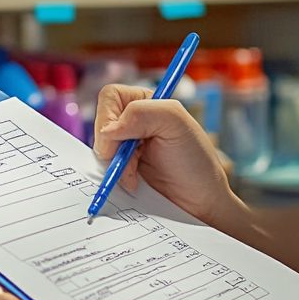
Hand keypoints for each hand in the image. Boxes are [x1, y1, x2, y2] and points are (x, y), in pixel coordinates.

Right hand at [93, 84, 241, 230]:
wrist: (198, 202)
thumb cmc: (196, 161)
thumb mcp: (176, 123)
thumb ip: (142, 113)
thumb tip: (107, 130)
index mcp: (145, 101)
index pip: (110, 96)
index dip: (108, 116)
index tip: (120, 138)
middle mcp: (133, 120)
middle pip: (101, 123)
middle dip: (113, 145)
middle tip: (131, 161)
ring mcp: (125, 144)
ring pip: (100, 146)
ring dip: (114, 163)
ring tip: (135, 175)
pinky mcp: (121, 166)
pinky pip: (102, 166)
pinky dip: (114, 175)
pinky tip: (132, 182)